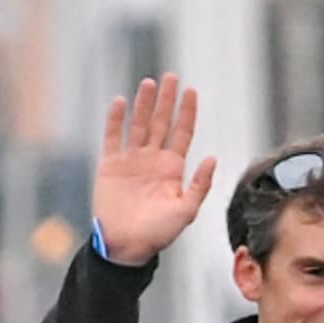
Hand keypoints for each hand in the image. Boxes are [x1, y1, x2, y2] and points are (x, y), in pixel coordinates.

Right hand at [92, 78, 217, 267]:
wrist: (126, 245)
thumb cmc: (158, 233)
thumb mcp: (186, 210)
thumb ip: (199, 184)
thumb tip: (212, 158)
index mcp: (172, 168)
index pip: (182, 132)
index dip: (186, 112)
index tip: (191, 91)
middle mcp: (153, 159)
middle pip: (161, 122)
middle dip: (166, 100)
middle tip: (171, 77)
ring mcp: (131, 160)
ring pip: (138, 124)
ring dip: (143, 104)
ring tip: (148, 83)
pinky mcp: (110, 164)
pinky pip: (113, 137)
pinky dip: (116, 120)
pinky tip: (121, 102)